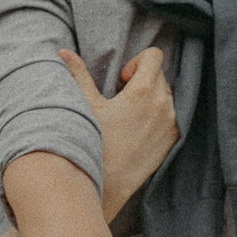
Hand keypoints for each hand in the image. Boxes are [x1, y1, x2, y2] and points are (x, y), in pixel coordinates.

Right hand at [61, 45, 176, 218]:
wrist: (107, 183)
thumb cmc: (94, 143)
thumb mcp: (86, 106)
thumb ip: (78, 75)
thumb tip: (64, 52)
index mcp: (144, 92)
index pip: (154, 55)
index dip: (136, 62)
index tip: (122, 80)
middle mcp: (163, 105)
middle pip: (160, 74)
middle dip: (142, 79)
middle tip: (121, 98)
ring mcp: (171, 123)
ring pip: (167, 95)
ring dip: (151, 97)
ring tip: (128, 115)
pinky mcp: (172, 139)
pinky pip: (171, 115)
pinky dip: (157, 114)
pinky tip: (137, 129)